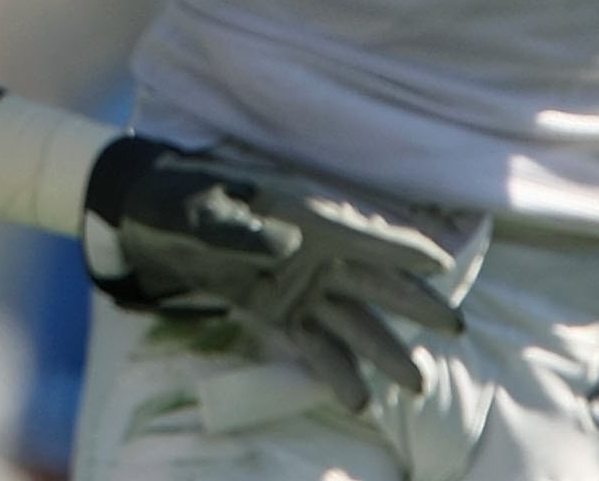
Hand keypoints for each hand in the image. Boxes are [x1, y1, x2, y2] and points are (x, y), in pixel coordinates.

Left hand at [81, 137, 476, 410]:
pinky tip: (360, 399)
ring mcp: (301, 281)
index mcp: (300, 212)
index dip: (403, 244)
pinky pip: (316, 343)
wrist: (144, 219)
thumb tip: (284, 243)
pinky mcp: (281, 309)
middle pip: (373, 278)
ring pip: (354, 318)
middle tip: (455, 327)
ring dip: (385, 348)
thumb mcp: (196, 208)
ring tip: (417, 383)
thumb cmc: (173, 199)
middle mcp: (313, 249)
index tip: (443, 261)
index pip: (361, 230)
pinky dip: (337, 371)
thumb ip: (237, 227)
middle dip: (415, 301)